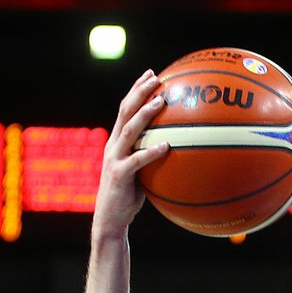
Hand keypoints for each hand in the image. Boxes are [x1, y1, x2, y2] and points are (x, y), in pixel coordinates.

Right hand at [92, 69, 169, 235]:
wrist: (111, 218)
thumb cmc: (129, 195)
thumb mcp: (142, 170)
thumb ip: (153, 155)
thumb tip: (180, 146)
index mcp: (118, 141)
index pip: (126, 109)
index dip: (137, 90)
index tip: (151, 74)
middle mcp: (113, 145)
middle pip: (125, 112)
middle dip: (140, 92)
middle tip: (156, 78)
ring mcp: (115, 158)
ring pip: (130, 131)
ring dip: (145, 114)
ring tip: (161, 102)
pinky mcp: (120, 175)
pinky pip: (137, 160)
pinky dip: (152, 151)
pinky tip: (167, 145)